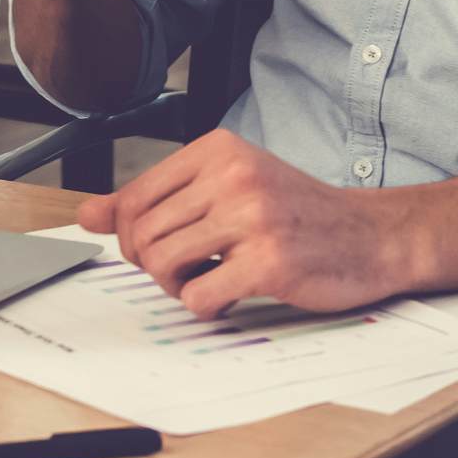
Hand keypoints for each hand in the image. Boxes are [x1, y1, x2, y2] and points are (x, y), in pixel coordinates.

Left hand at [79, 130, 405, 316]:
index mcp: (219, 150)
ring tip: (208, 281)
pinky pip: (198, 297)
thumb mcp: (228, 188)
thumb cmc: (296, 213)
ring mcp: (252, 217)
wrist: (370, 235)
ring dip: (177, 287)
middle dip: (154, 265)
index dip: (133, 237)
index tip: (158, 249)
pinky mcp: (268, 261)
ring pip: (162, 264)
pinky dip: (205, 307)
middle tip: (189, 270)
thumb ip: (157, 200)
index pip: (134, 198)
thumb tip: (87, 215)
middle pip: (143, 235)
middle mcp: (233, 176)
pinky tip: (230, 296)